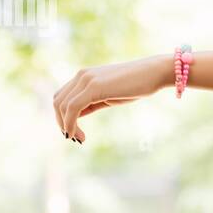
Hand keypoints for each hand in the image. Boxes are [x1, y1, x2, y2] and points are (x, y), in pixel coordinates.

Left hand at [52, 54, 169, 141]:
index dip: (63, 117)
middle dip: (62, 123)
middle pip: (58, 102)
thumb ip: (91, 103)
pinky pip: (73, 108)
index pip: (63, 97)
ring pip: (62, 106)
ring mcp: (86, 79)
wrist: (154, 73)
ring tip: (79, 139)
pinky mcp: (93, 87)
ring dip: (66, 126)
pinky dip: (71, 124)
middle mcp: (82, 75)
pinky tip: (78, 135)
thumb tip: (76, 115)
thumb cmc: (137, 85)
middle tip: (75, 139)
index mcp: (84, 76)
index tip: (75, 132)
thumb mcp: (109, 96)